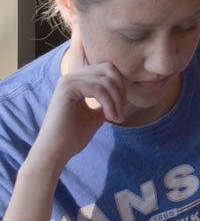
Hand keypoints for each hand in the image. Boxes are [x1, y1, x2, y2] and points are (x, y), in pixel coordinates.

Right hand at [28, 38, 130, 171]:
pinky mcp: (67, 88)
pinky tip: (110, 117)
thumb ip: (106, 103)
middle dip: (120, 89)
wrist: (55, 152)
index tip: (122, 108)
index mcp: (77, 81)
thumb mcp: (96, 116)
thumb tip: (123, 95)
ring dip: (116, 99)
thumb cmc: (73, 137)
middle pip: (108, 68)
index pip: (107, 70)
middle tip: (121, 110)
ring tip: (117, 117)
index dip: (120, 86)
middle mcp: (72, 77)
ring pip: (105, 80)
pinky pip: (98, 88)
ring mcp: (68, 81)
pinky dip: (109, 102)